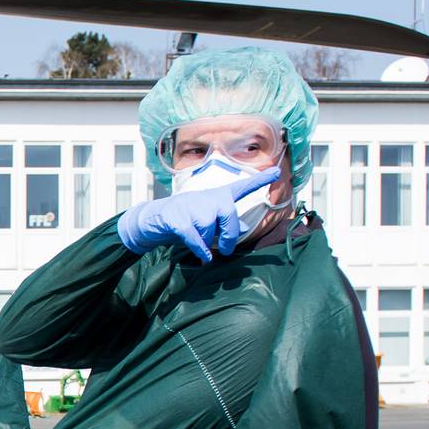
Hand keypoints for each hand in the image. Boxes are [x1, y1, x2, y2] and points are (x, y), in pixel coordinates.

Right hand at [116, 166, 278, 261]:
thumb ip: (224, 225)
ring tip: (201, 246)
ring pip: (210, 227)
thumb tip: (242, 229)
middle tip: (227, 249)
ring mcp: (190, 206)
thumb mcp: (206, 223)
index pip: (241, 188)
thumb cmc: (183, 221)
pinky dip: (200, 249)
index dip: (259, 180)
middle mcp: (206, 198)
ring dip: (207, 242)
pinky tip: (203, 258)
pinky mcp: (177, 218)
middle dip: (230, 234)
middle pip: (228, 213)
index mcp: (216, 197)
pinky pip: (195, 236)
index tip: (277, 171)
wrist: (151, 221)